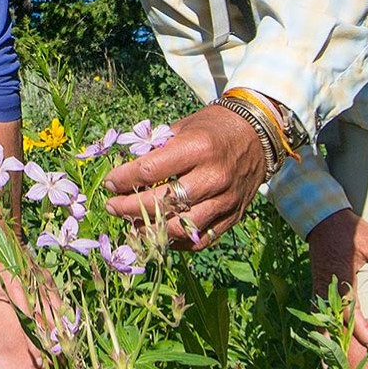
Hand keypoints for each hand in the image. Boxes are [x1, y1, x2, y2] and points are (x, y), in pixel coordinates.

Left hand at [103, 103, 266, 250]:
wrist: (258, 134)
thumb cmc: (213, 127)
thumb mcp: (184, 127)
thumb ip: (157, 149)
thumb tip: (125, 170)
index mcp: (198, 148)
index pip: (150, 170)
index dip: (123, 179)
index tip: (109, 183)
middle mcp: (213, 176)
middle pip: (162, 202)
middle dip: (128, 207)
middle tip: (112, 206)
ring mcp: (225, 200)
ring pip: (179, 227)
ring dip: (149, 229)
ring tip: (131, 224)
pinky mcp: (232, 216)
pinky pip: (200, 239)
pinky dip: (176, 242)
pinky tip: (158, 234)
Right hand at [306, 209, 367, 356]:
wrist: (321, 217)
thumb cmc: (349, 230)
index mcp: (341, 278)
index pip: (349, 310)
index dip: (358, 329)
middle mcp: (326, 287)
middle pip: (329, 322)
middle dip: (336, 346)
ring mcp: (319, 288)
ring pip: (320, 321)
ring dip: (324, 342)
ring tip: (327, 366)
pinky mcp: (317, 287)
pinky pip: (317, 313)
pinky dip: (320, 329)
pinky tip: (323, 341)